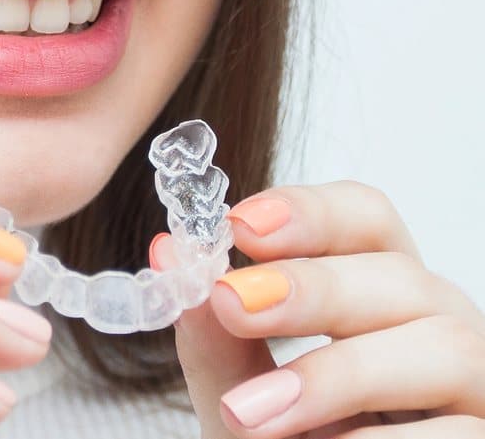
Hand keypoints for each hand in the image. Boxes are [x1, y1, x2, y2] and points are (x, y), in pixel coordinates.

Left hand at [164, 181, 484, 437]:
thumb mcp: (242, 395)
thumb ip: (215, 336)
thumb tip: (172, 253)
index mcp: (377, 301)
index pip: (368, 221)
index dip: (311, 211)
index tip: (239, 224)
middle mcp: (435, 332)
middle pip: (402, 274)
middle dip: (313, 286)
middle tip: (233, 304)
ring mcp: (472, 392)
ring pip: (445, 346)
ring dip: (337, 373)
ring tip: (252, 413)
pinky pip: (457, 433)